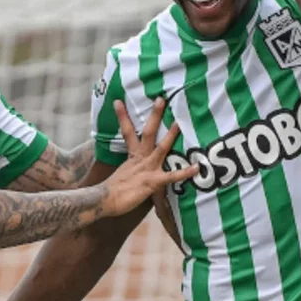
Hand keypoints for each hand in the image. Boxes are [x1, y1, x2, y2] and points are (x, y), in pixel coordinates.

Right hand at [100, 98, 198, 216]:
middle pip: (147, 132)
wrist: (104, 201)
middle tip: (161, 99)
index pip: (127, 131)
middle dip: (154, 116)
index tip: (119, 101)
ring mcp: (147, 168)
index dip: (123, 116)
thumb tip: (132, 166)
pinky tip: (196, 168)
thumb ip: (130, 168)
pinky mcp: (152, 181)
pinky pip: (171, 176)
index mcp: (132, 156)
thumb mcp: (123, 176)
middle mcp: (140, 158)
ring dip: (171, 135)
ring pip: (161, 148)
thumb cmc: (112, 192)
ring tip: (180, 123)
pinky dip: (184, 172)